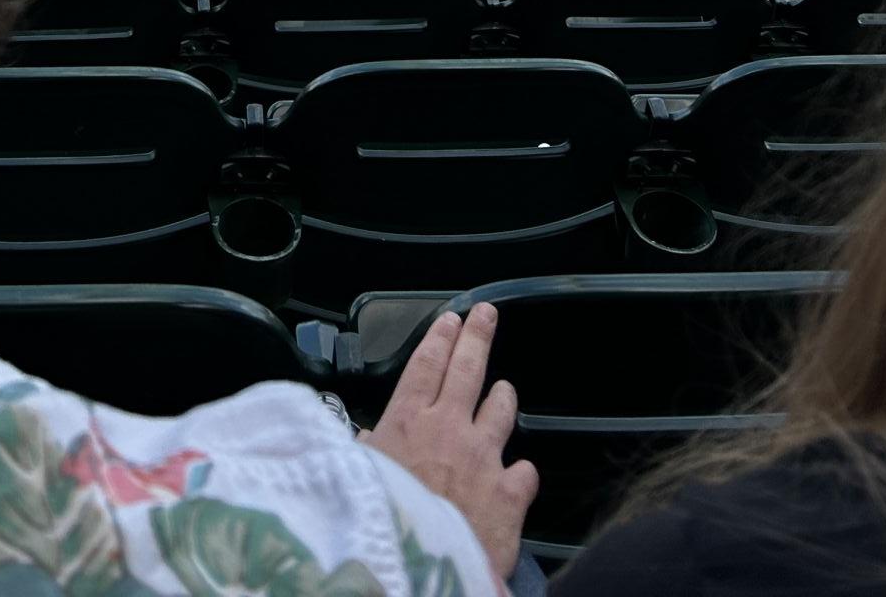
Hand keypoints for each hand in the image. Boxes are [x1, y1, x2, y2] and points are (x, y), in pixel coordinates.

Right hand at [363, 304, 537, 578]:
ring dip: (502, 397)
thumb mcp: (359, 478)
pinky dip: (520, 470)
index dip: (439, 338)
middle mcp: (449, 428)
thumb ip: (367, 452)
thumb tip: (365, 439)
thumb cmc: (384, 522)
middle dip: (477, 336)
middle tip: (486, 314)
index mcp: (408, 421)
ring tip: (503, 389)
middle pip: (467, 369)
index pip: (426, 364)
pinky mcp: (510, 492)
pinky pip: (525, 469)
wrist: (422, 573)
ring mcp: (484, 456)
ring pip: (501, 409)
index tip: (450, 318)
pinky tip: (518, 473)